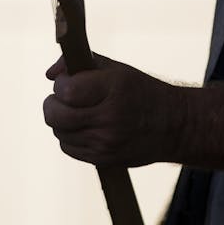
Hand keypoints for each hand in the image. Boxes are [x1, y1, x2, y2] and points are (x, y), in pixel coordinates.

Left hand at [42, 54, 181, 167]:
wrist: (173, 126)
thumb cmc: (141, 91)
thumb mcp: (116, 69)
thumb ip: (79, 64)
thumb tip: (50, 75)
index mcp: (113, 89)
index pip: (67, 91)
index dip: (61, 85)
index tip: (68, 82)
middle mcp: (109, 118)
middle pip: (56, 115)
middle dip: (53, 103)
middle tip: (64, 98)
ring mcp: (105, 142)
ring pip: (59, 131)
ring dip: (61, 120)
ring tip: (77, 112)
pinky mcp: (103, 159)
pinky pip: (68, 147)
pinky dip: (69, 136)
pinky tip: (83, 127)